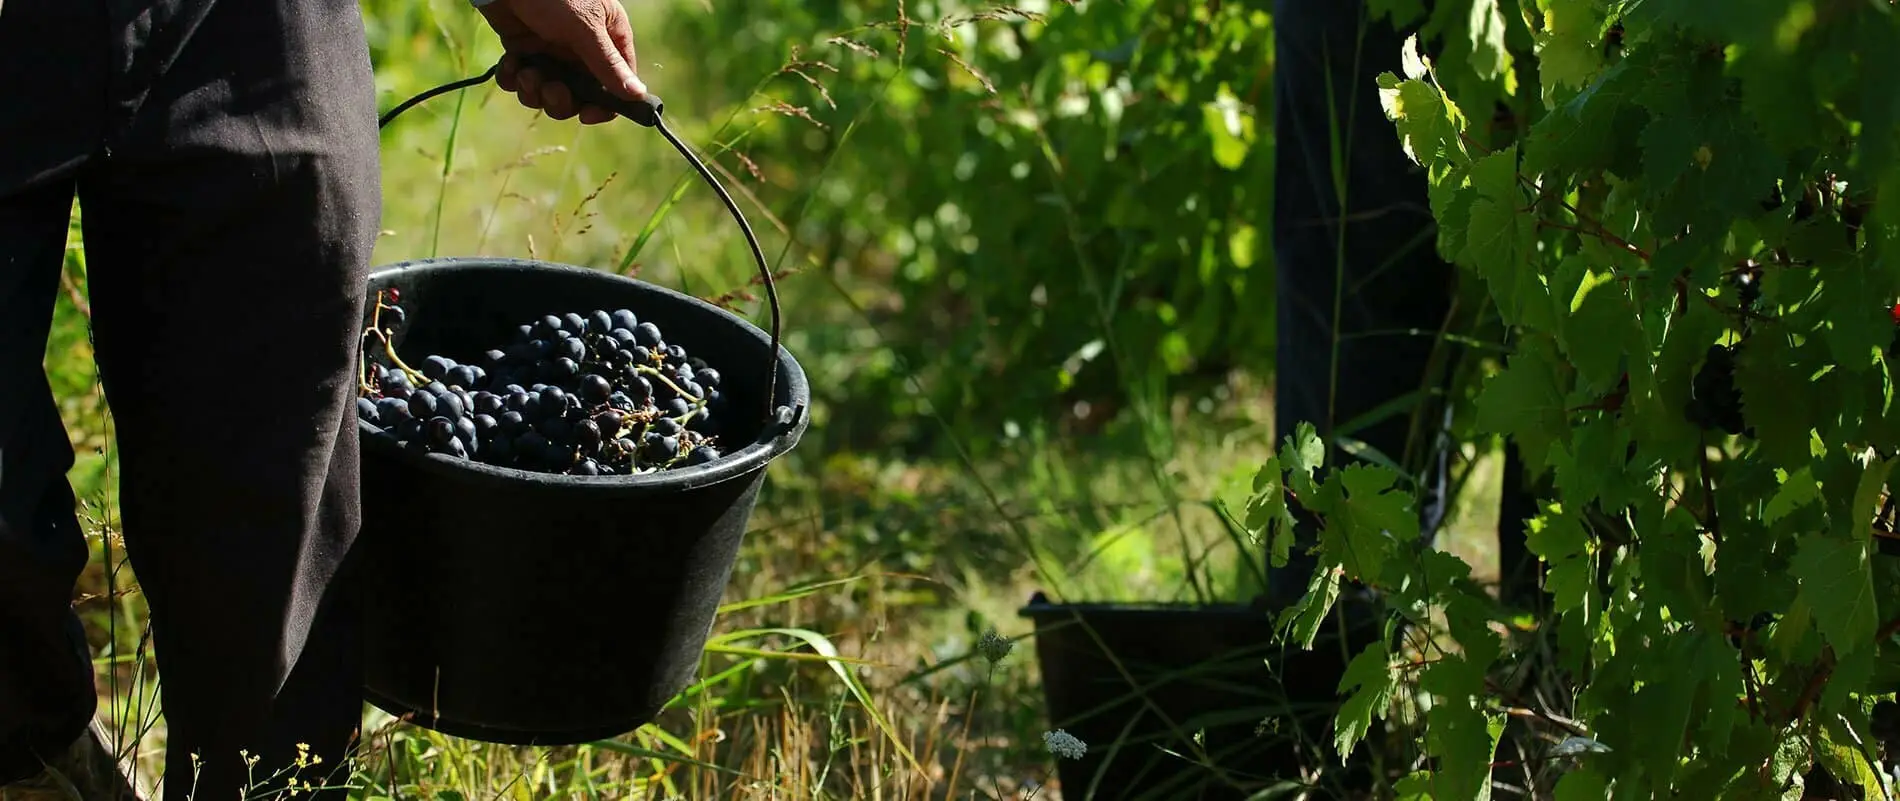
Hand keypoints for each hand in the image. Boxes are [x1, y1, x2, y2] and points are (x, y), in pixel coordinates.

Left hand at [479, 0, 648, 124]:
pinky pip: (522, 81)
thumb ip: (608, 64)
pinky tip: (511, 62)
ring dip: (534, 90)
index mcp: (608, 40)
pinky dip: (513, 78)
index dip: (603, 106)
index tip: (586, 114)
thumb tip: (638, 95)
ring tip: (525, 71)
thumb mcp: (584, 28)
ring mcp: (553, 53)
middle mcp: (583, 51)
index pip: (617, 86)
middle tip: (549, 88)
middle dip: (561, 100)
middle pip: (580, 98)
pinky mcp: (525, 52)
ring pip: (548, 94)